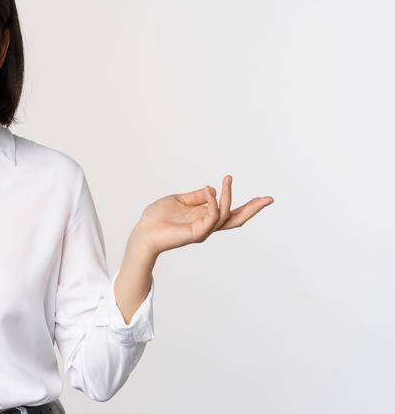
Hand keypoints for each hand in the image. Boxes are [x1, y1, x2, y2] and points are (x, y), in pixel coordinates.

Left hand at [131, 174, 273, 253]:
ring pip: (225, 214)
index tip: (263, 197)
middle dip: (253, 209)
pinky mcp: (196, 233)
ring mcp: (203, 230)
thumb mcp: (179, 200)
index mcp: (204, 217)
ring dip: (228, 195)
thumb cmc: (157, 218)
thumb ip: (196, 196)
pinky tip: (209, 191)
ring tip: (227, 180)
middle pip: (237, 219)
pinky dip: (213, 203)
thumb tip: (212, 188)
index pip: (230, 212)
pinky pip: (211, 217)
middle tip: (269, 199)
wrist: (143, 232)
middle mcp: (207, 225)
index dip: (246, 205)